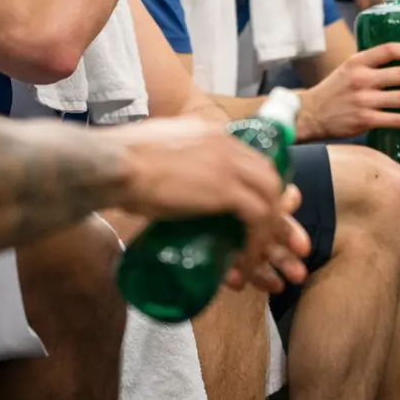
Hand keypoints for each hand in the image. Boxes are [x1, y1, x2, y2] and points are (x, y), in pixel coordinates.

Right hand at [116, 116, 310, 290]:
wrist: (110, 165)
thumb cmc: (117, 162)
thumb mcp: (153, 151)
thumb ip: (169, 160)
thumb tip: (163, 178)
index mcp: (211, 132)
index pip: (253, 160)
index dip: (264, 190)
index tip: (269, 216)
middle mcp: (227, 143)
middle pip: (270, 179)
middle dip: (281, 216)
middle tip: (288, 246)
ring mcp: (229, 163)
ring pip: (271, 199)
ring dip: (272, 236)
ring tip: (267, 266)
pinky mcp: (225, 188)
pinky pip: (258, 217)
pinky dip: (256, 244)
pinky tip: (246, 267)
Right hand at [299, 44, 399, 140]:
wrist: (310, 114)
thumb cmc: (333, 91)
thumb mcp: (348, 70)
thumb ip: (369, 65)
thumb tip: (399, 61)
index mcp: (357, 62)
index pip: (389, 49)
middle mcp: (361, 78)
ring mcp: (363, 100)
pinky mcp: (364, 120)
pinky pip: (395, 120)